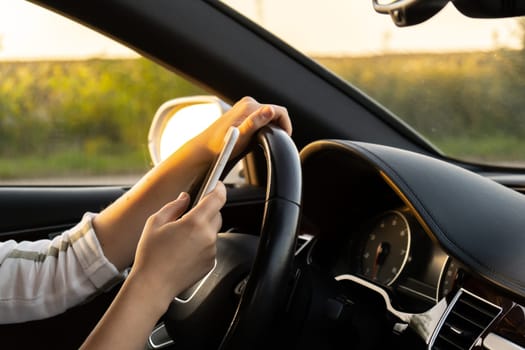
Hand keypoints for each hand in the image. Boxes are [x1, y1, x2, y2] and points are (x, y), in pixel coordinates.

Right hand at [128, 181, 226, 305]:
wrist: (153, 286)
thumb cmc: (151, 256)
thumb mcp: (155, 223)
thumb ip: (174, 206)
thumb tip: (185, 198)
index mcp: (195, 223)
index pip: (217, 198)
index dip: (218, 188)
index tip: (216, 184)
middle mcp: (208, 236)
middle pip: (216, 214)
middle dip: (206, 210)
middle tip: (188, 215)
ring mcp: (211, 251)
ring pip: (213, 231)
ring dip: (202, 229)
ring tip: (181, 238)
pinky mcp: (210, 262)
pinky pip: (210, 246)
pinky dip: (201, 244)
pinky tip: (184, 250)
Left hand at [190, 96, 291, 161]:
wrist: (205, 149)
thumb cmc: (220, 146)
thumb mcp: (241, 137)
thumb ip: (256, 122)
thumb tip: (270, 110)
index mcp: (250, 106)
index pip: (280, 111)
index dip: (286, 126)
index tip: (285, 139)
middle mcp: (248, 104)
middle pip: (275, 113)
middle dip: (278, 127)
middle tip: (272, 143)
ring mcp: (245, 108)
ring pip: (268, 117)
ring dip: (270, 128)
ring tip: (262, 142)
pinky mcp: (242, 114)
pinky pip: (260, 119)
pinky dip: (263, 128)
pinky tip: (255, 139)